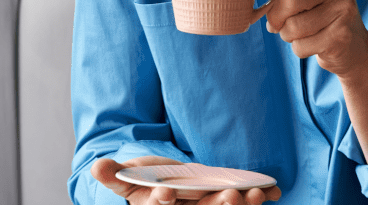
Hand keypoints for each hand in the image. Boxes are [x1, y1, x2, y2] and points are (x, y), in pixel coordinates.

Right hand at [91, 156, 280, 204]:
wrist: (165, 183)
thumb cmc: (145, 181)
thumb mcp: (127, 177)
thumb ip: (114, 175)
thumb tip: (96, 166)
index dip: (163, 202)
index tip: (167, 193)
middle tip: (229, 197)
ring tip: (254, 194)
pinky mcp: (222, 202)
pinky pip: (242, 204)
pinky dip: (256, 198)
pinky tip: (271, 191)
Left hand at [263, 0, 367, 80]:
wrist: (350, 44)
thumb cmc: (317, 7)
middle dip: (274, 15)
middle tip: (276, 21)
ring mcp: (345, 10)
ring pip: (293, 26)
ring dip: (285, 33)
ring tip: (294, 31)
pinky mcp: (342, 37)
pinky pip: (302, 45)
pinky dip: (298, 47)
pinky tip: (310, 42)